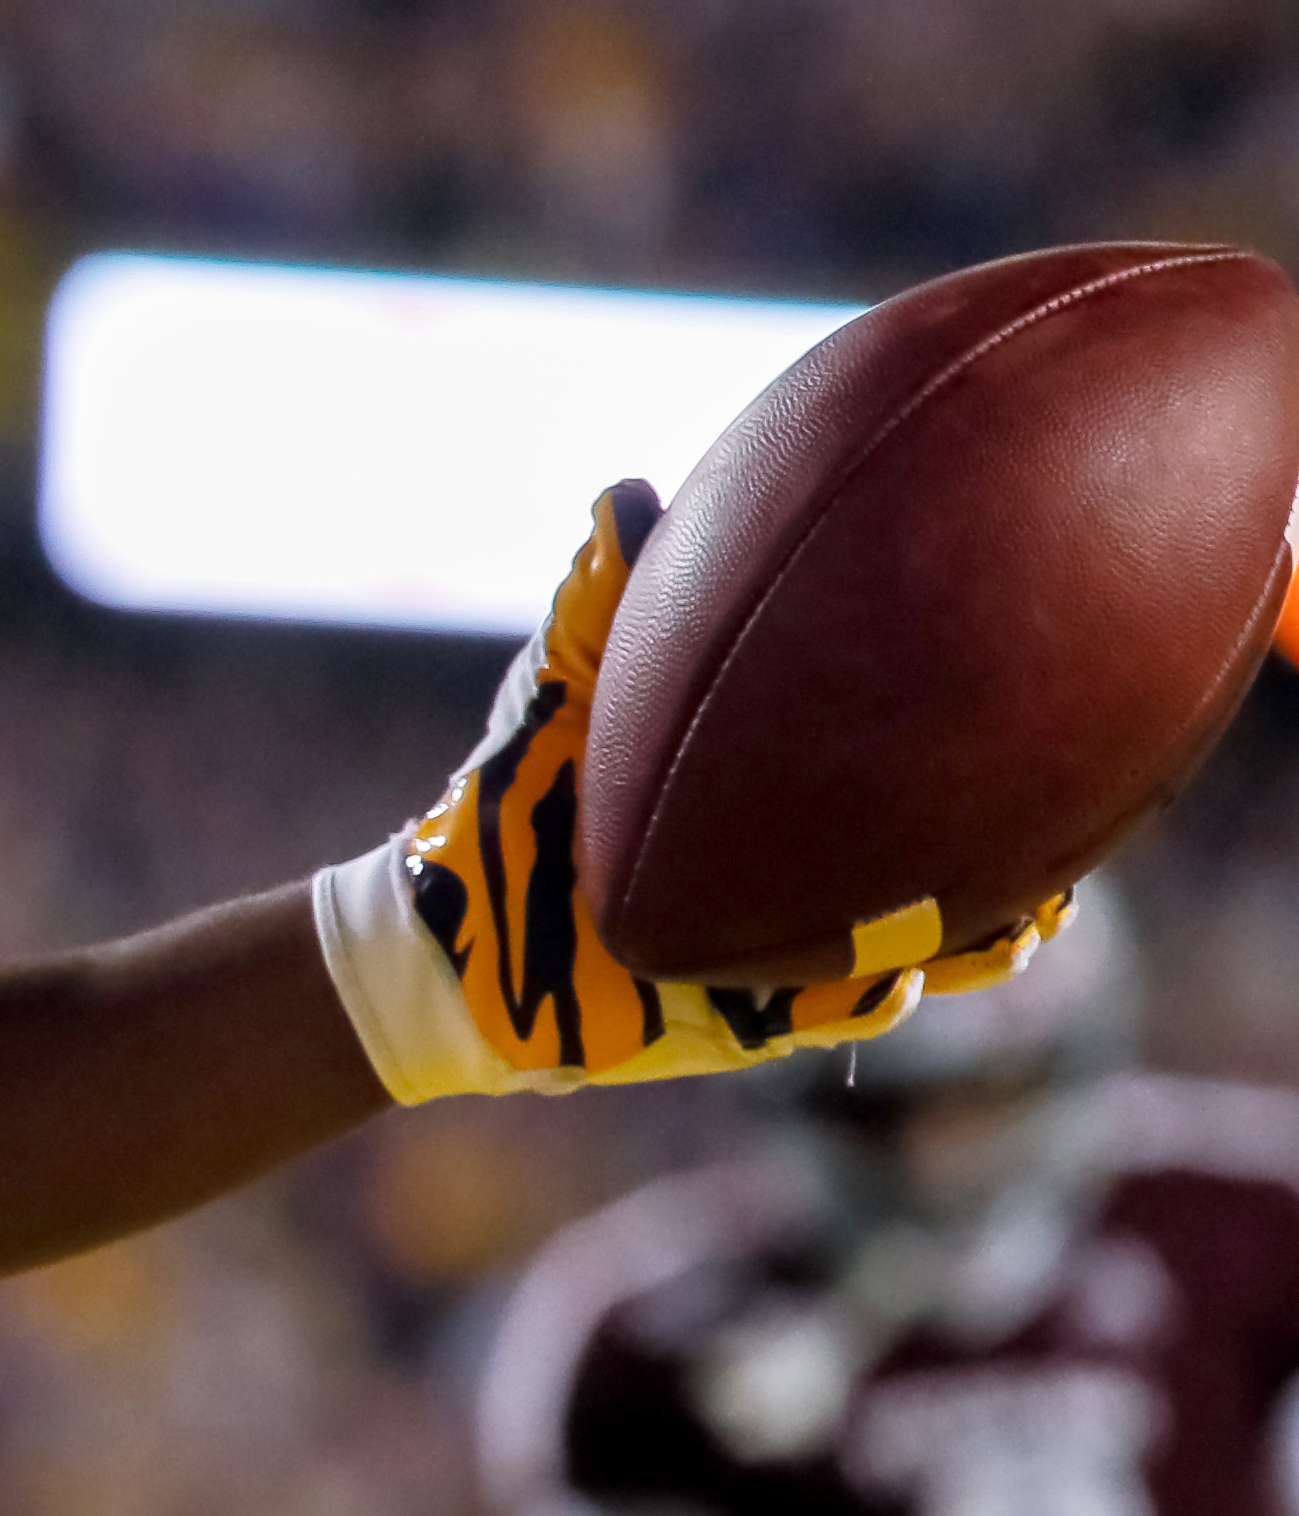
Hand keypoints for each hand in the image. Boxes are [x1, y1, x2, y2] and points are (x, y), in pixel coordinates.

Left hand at [315, 481, 1061, 1101]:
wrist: (448, 922)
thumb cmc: (514, 789)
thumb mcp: (565, 684)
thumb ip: (605, 596)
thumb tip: (629, 493)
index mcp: (785, 795)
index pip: (904, 767)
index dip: (979, 746)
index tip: (1043, 700)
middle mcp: (801, 874)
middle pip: (942, 865)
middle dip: (1010, 853)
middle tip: (1067, 829)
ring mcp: (779, 955)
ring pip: (911, 953)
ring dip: (970, 941)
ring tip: (1022, 924)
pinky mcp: (736, 1023)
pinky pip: (823, 1017)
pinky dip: (860, 996)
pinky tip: (892, 978)